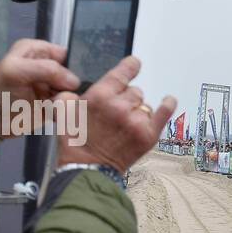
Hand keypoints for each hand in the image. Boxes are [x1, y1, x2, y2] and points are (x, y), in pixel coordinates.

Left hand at [0, 39, 80, 136]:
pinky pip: (69, 107)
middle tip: (59, 96)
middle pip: (73, 74)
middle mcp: (47, 67)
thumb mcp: (17, 72)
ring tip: (53, 105)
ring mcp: (51, 87)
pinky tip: (54, 112)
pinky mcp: (54, 105)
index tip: (70, 81)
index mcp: (37, 51)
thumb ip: (47, 69)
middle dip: (71, 87)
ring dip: (68, 100)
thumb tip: (75, 81)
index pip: (66, 54)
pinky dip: (65, 111)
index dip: (72, 66)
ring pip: (73, 92)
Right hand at [55, 55, 175, 171]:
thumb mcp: (63, 112)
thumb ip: (71, 93)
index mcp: (100, 96)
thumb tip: (80, 87)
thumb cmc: (77, 142)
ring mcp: (136, 121)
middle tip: (115, 114)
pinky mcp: (148, 135)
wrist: (88, 168)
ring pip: (144, 104)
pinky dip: (167, 105)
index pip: (123, 72)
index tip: (134, 64)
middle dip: (126, 99)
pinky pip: (164, 112)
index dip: (130, 66)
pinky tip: (168, 100)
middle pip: (134, 91)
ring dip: (137, 110)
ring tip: (124, 125)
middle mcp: (120, 106)